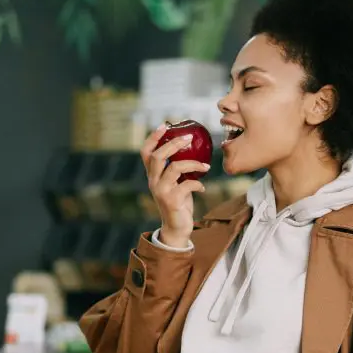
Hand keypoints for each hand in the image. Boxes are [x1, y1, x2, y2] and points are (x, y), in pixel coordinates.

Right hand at [141, 124, 208, 248]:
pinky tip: (203, 188)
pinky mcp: (172, 201)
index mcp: (152, 175)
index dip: (153, 138)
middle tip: (189, 138)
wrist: (177, 227)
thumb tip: (193, 150)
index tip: (165, 125)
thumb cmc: (178, 202)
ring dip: (193, 164)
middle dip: (174, 144)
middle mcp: (153, 182)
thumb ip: (177, 170)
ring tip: (206, 165)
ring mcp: (161, 191)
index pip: (145, 152)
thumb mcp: (175, 184)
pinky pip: (187, 185)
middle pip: (158, 156)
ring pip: (175, 168)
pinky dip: (198, 184)